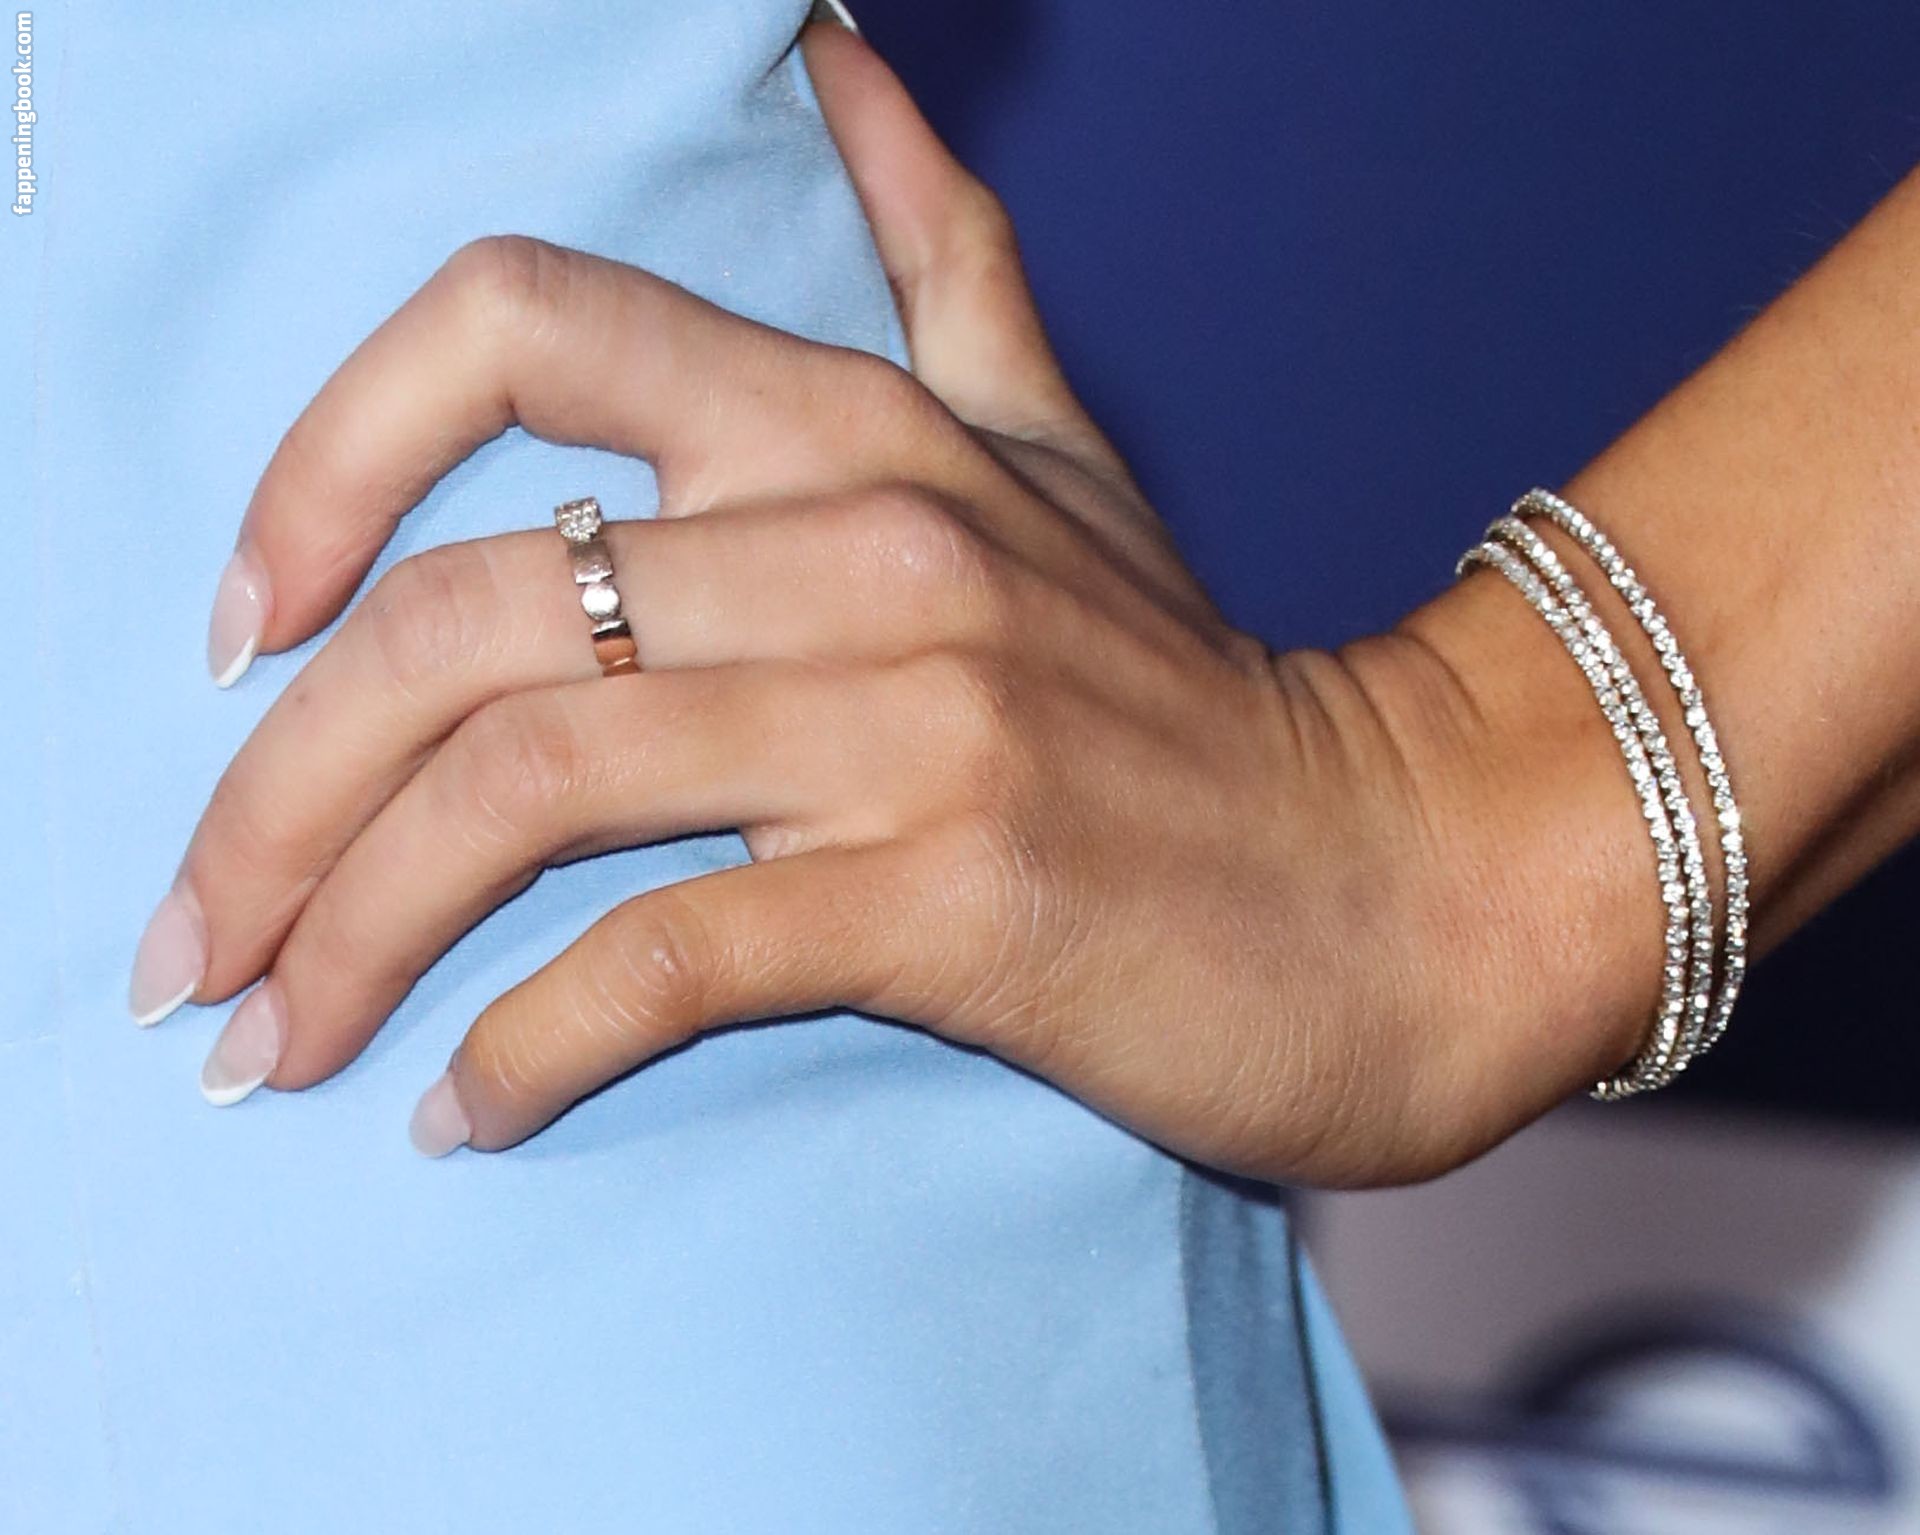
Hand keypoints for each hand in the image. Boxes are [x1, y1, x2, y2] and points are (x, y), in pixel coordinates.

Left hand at [130, 24, 1654, 1184]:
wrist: (1400, 878)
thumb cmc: (1201, 695)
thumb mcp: (1065, 449)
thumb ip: (942, 258)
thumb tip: (842, 54)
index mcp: (863, 425)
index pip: (516, 327)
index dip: (325, 459)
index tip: (242, 632)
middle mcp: (870, 542)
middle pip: (458, 615)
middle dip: (269, 796)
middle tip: (196, 941)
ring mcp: (917, 717)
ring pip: (527, 784)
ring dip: (346, 930)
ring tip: (266, 1044)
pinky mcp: (957, 896)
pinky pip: (662, 958)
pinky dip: (523, 1046)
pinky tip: (461, 1107)